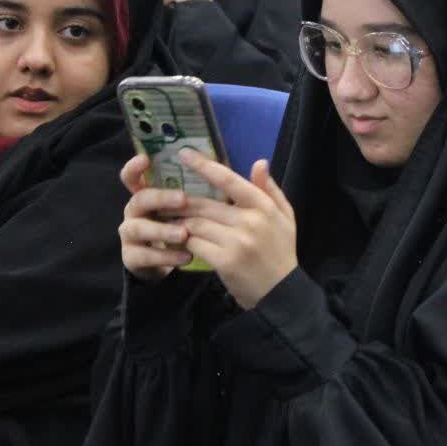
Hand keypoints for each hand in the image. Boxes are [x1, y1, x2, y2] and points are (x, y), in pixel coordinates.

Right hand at [118, 154, 193, 282]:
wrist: (165, 262)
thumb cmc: (178, 224)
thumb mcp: (185, 208)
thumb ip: (197, 190)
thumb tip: (232, 167)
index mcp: (145, 194)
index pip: (132, 177)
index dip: (134, 167)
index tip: (145, 159)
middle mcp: (134, 211)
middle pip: (139, 199)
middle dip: (161, 198)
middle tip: (183, 199)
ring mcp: (129, 234)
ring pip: (138, 229)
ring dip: (162, 230)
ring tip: (184, 234)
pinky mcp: (131, 257)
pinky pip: (145, 256)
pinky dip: (166, 256)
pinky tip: (187, 257)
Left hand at [175, 148, 297, 309]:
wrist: (282, 292)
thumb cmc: (281, 251)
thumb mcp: (285, 217)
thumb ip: (270, 189)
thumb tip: (259, 162)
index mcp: (263, 206)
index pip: (229, 179)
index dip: (204, 165)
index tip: (184, 153)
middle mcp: (250, 220)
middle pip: (205, 204)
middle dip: (181, 201)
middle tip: (161, 197)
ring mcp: (237, 241)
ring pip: (196, 223)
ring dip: (179, 221)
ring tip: (165, 219)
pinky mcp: (224, 261)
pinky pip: (195, 244)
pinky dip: (183, 241)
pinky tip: (176, 240)